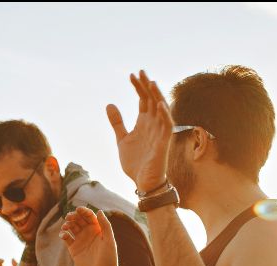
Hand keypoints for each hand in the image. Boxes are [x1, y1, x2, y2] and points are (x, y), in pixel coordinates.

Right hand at [59, 208, 118, 265]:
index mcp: (97, 229)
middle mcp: (88, 233)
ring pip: (71, 227)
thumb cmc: (109, 257)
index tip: (78, 209)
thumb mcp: (109, 240)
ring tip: (65, 226)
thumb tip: (99, 211)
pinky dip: (63, 234)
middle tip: (69, 216)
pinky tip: (63, 235)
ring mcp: (80, 240)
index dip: (83, 211)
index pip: (89, 216)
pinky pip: (66, 238)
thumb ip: (105, 225)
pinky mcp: (73, 248)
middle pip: (78, 220)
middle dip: (73, 216)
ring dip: (67, 224)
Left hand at [106, 70, 173, 191]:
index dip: (138, 87)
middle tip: (140, 72)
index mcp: (144, 123)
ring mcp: (160, 132)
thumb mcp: (122, 139)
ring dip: (156, 96)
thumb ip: (117, 122)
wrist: (143, 182)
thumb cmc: (136, 162)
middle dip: (146, 86)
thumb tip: (109, 104)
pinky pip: (167, 126)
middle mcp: (154, 124)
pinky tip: (160, 104)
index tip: (131, 75)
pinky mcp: (164, 143)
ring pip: (161, 110)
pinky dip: (165, 115)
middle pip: (152, 100)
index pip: (143, 100)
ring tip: (150, 82)